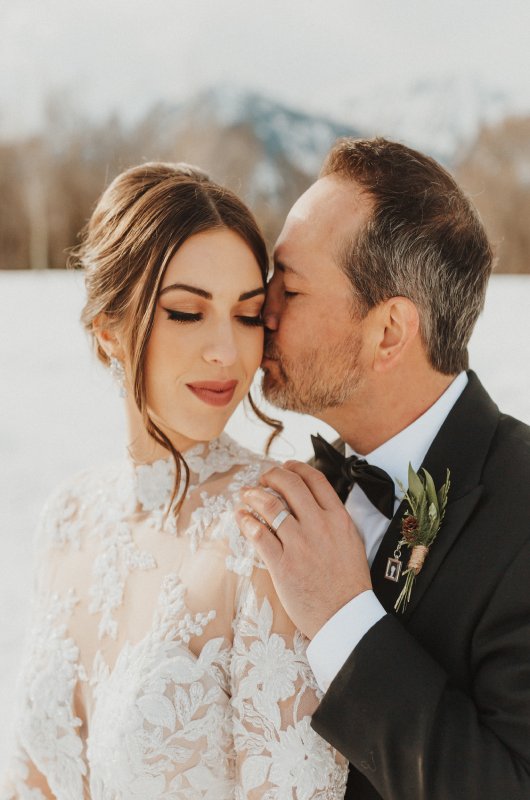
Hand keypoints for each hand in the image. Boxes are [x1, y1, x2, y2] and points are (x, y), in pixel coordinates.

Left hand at [236, 460, 371, 638]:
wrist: (345, 617)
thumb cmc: (348, 584)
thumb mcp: (351, 542)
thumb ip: (334, 521)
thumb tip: (315, 504)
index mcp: (339, 519)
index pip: (315, 480)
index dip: (296, 468)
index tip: (285, 467)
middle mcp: (320, 526)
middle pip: (290, 485)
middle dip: (271, 476)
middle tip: (262, 479)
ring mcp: (300, 544)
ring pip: (271, 506)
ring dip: (254, 495)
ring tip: (246, 494)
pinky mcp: (283, 564)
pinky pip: (259, 534)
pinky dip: (246, 521)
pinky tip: (241, 518)